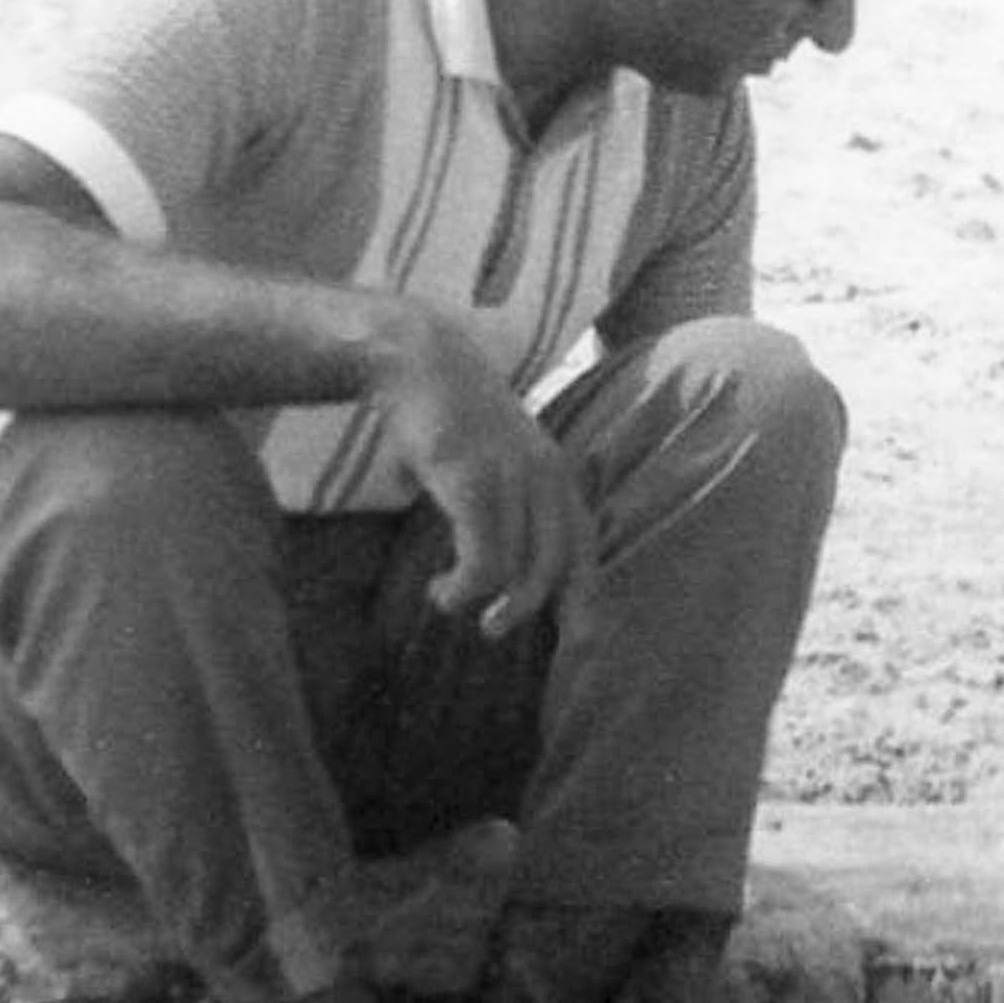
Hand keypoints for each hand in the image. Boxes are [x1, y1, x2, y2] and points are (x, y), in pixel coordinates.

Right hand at [367, 306, 590, 635]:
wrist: (417, 359)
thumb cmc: (449, 417)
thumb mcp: (489, 462)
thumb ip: (500, 506)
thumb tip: (488, 564)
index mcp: (556, 474)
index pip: (584, 545)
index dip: (585, 597)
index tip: (581, 642)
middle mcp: (547, 477)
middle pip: (561, 566)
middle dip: (537, 612)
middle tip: (497, 633)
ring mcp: (514, 480)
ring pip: (524, 571)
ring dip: (489, 604)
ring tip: (454, 605)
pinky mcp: (475, 483)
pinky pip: (484, 561)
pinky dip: (463, 589)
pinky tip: (440, 589)